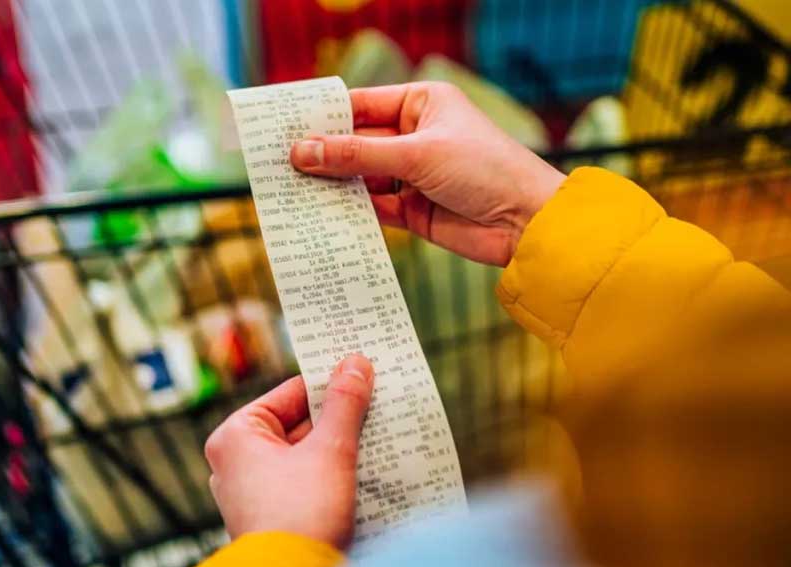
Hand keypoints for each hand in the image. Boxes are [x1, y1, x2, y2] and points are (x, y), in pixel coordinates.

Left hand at [204, 354, 373, 549]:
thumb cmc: (300, 516)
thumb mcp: (330, 451)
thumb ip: (345, 404)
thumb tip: (356, 363)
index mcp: (235, 436)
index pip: (289, 393)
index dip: (329, 383)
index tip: (363, 374)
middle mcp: (234, 462)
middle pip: (296, 424)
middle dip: (338, 420)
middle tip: (378, 405)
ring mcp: (249, 493)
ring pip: (302, 455)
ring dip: (338, 449)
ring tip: (378, 438)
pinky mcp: (269, 518)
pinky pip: (302, 483)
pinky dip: (330, 476)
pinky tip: (364, 473)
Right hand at [290, 82, 564, 265]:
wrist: (526, 223)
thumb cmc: (485, 169)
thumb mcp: (416, 155)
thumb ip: (357, 156)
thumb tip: (303, 153)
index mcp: (420, 105)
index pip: (360, 106)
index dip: (323, 117)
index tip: (284, 127)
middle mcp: (414, 136)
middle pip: (355, 143)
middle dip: (322, 154)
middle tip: (278, 164)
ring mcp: (412, 175)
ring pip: (359, 177)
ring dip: (332, 185)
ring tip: (292, 191)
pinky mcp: (412, 211)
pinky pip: (371, 207)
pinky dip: (350, 211)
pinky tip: (322, 214)